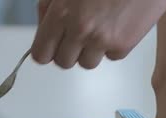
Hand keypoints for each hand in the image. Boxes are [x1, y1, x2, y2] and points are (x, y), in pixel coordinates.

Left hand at [32, 0, 165, 68]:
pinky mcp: (124, 44)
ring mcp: (103, 40)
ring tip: (99, 26)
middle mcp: (81, 30)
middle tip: (77, 33)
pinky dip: (113, 45)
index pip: (41, 54)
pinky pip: (111, 56)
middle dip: (68, 50)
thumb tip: (44, 27)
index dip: (46, 50)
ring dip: (90, 50)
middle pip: (64, 62)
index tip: (51, 46)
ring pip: (87, 63)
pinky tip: (117, 23)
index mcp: (62, 13)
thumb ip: (49, 7)